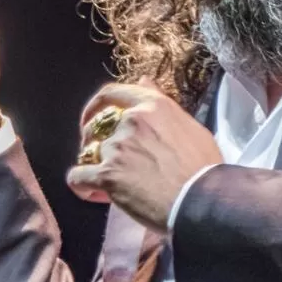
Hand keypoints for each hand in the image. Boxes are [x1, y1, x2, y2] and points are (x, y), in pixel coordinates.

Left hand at [66, 79, 222, 231]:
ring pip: (89, 153)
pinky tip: (95, 194)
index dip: (95, 106)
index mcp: (151, 106)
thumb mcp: (189, 126)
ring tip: (111, 185)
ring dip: (95, 167)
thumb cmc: (203, 167)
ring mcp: (117, 148)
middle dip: (94, 142)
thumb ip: (161, 103)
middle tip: (106, 160)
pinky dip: (82, 186)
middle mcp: (131, 121)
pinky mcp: (108, 175)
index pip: (111, 94)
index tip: (91, 118)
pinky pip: (78, 177)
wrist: (202, 200)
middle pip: (96, 127)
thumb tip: (144, 81)